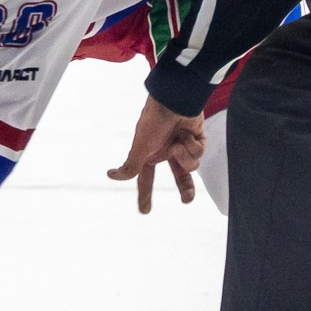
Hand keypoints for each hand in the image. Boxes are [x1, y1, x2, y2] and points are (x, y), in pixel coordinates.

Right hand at [106, 96, 206, 214]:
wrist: (175, 100)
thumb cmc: (154, 121)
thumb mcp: (140, 146)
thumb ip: (130, 166)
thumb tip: (111, 176)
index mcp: (150, 154)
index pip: (146, 179)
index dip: (145, 195)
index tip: (144, 211)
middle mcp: (167, 151)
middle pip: (179, 176)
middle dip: (185, 188)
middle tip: (186, 200)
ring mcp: (183, 146)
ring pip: (190, 166)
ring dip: (184, 156)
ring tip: (178, 142)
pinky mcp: (197, 139)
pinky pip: (198, 153)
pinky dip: (192, 146)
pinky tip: (188, 134)